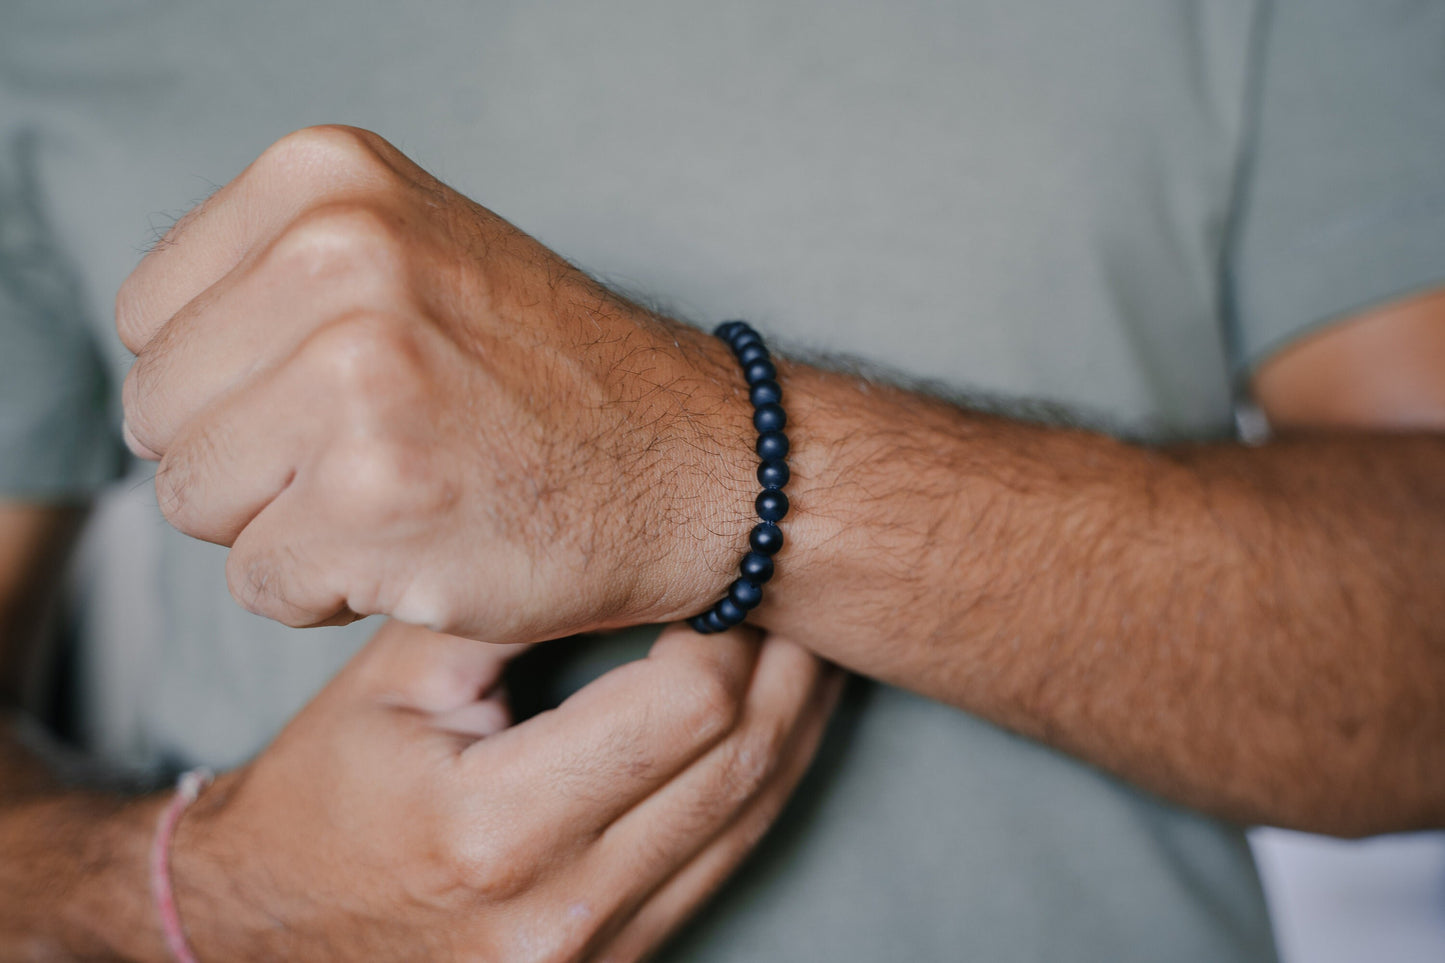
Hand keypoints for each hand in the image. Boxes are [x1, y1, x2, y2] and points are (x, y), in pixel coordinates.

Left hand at [118, 126, 755, 640]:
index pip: (150, 317)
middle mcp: (335, 258)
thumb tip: (154, 374)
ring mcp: (355, 381)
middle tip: (374, 456)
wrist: (701, 463)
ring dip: (286, 527)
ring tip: (401, 496)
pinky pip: (258, 584)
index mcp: (329, 179)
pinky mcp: (376, 503)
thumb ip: (270, 280)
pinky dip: (329, 592)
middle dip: (249, 462)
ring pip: (194, 504)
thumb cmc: (555, 378)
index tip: (330, 398)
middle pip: (161, 414)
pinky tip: (423, 548)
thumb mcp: (415, 252)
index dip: (230, 384)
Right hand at [167, 619, 840, 960]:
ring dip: (795, 720)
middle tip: (794, 584)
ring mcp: (599, 951)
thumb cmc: (326, 791)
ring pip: (755, 817)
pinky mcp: (620, 959)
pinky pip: (726, 858)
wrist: (273, 925)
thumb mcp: (394, 677)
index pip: (685, 709)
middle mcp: (562, 908)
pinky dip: (762, 779)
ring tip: (805, 639)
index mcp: (496, 829)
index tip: (720, 572)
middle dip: (787, 664)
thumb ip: (505, 599)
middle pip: (742, 764)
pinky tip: (776, 717)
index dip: (726, 627)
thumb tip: (626, 528)